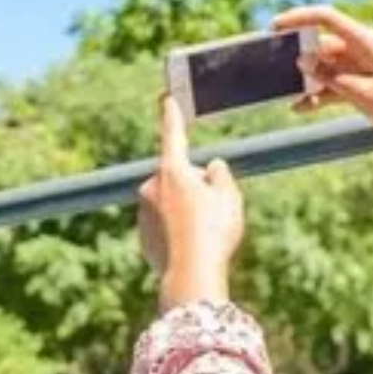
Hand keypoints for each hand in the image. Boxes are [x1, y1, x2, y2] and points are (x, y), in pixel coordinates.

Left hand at [137, 95, 244, 310]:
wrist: (191, 276)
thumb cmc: (213, 232)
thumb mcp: (229, 197)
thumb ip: (220, 175)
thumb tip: (212, 168)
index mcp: (172, 171)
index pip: (173, 134)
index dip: (172, 114)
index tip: (166, 97)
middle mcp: (151, 186)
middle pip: (178, 177)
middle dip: (193, 187)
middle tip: (212, 212)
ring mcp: (144, 212)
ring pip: (172, 203)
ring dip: (186, 211)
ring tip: (203, 234)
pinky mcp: (143, 235)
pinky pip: (165, 226)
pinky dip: (177, 232)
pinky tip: (191, 247)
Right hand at [274, 4, 372, 146]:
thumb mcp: (361, 92)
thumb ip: (329, 76)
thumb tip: (302, 60)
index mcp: (363, 40)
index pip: (325, 18)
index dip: (298, 18)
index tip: (274, 27)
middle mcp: (360, 48)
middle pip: (321, 45)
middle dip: (300, 59)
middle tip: (274, 72)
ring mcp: (360, 66)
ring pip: (325, 68)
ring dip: (308, 82)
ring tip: (289, 98)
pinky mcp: (362, 83)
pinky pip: (334, 84)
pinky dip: (320, 95)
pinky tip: (300, 109)